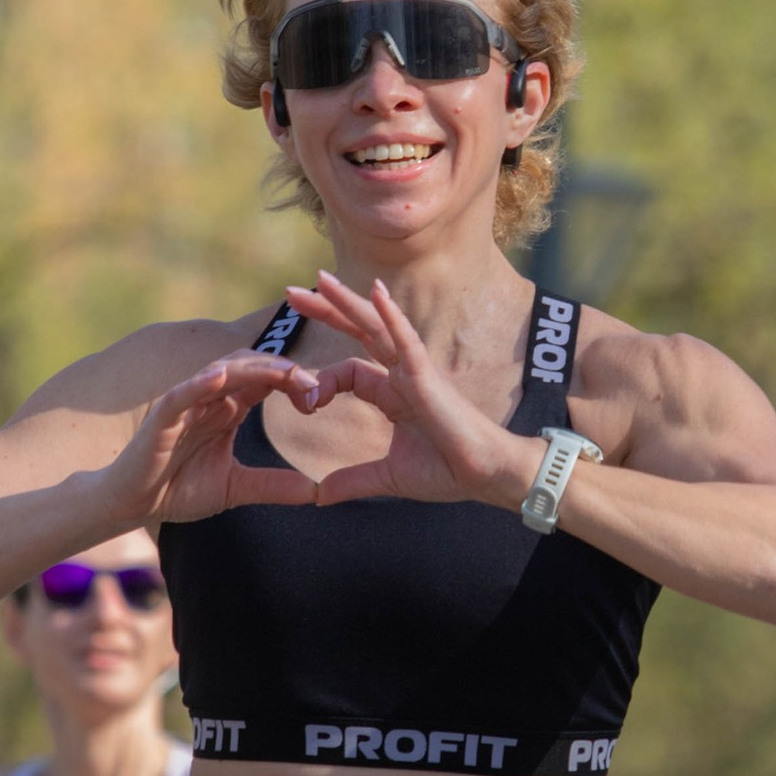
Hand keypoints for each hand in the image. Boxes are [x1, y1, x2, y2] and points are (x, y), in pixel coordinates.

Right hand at [103, 351, 325, 532]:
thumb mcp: (236, 488)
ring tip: (283, 372)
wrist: (133, 505)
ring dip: (254, 369)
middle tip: (314, 385)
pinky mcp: (161, 418)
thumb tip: (318, 493)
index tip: (319, 400)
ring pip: (221, 371)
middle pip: (250, 367)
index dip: (295, 383)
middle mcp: (210, 398)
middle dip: (284, 371)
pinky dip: (198, 384)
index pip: (267, 381)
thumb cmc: (178, 489)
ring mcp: (185, 404)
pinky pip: (181, 394)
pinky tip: (218, 378)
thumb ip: (273, 486)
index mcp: (230, 408)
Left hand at [277, 276, 532, 511]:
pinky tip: (377, 292)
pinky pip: (406, 340)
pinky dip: (391, 316)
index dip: (319, 383)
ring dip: (349, 302)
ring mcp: (414, 371)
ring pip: (377, 327)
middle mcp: (401, 375)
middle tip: (291, 292)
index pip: (347, 373)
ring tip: (320, 279)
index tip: (303, 404)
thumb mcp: (387, 477)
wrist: (485, 477)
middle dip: (327, 310)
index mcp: (392, 394)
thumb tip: (318, 496)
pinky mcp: (428, 376)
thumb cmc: (447, 472)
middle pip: (358, 332)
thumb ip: (352, 480)